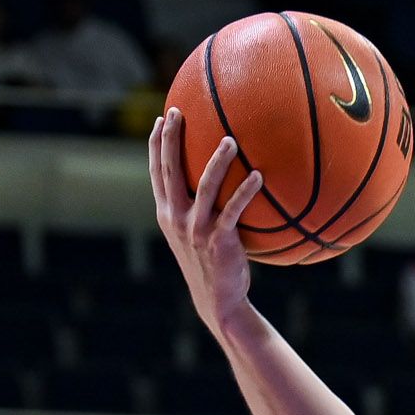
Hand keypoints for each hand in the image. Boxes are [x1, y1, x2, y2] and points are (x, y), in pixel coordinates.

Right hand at [149, 108, 264, 333]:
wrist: (218, 301)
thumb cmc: (212, 265)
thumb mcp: (197, 236)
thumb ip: (200, 210)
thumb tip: (220, 182)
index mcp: (167, 215)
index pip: (157, 173)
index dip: (155, 145)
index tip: (161, 118)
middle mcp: (176, 218)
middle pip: (169, 170)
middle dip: (170, 139)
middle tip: (178, 112)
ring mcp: (195, 229)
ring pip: (203, 186)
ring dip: (217, 161)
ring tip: (230, 140)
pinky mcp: (218, 240)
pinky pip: (233, 210)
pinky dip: (245, 192)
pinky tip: (258, 177)